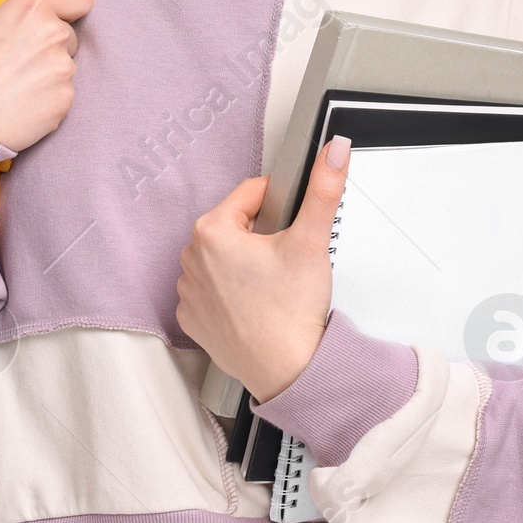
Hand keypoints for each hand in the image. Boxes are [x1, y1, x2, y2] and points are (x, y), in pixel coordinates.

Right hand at [0, 0, 94, 151]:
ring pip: (64, 66)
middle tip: (17, 61)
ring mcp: (63, 69)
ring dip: (47, 73)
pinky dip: (46, 99)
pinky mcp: (65, 100)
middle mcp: (53, 34)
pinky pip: (62, 93)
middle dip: (49, 44)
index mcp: (30, 8)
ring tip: (13, 86)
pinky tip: (19, 104)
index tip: (62, 15)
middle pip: (67, 35)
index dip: (70, 6)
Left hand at [175, 134, 351, 402]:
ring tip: (272, 287)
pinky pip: (212, 292)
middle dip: (262, 236)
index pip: (251, 194)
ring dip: (245, 264)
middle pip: (236, 226)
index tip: (293, 225)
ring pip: (223, 259)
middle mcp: (190, 259)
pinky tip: (254, 306)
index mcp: (212, 231)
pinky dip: (231, 294)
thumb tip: (334, 150)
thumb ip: (323, 189)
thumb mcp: (312, 240)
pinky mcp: (192, 319)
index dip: (280, 203)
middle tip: (286, 261)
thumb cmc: (292, 312)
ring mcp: (188, 292)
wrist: (287, 372)